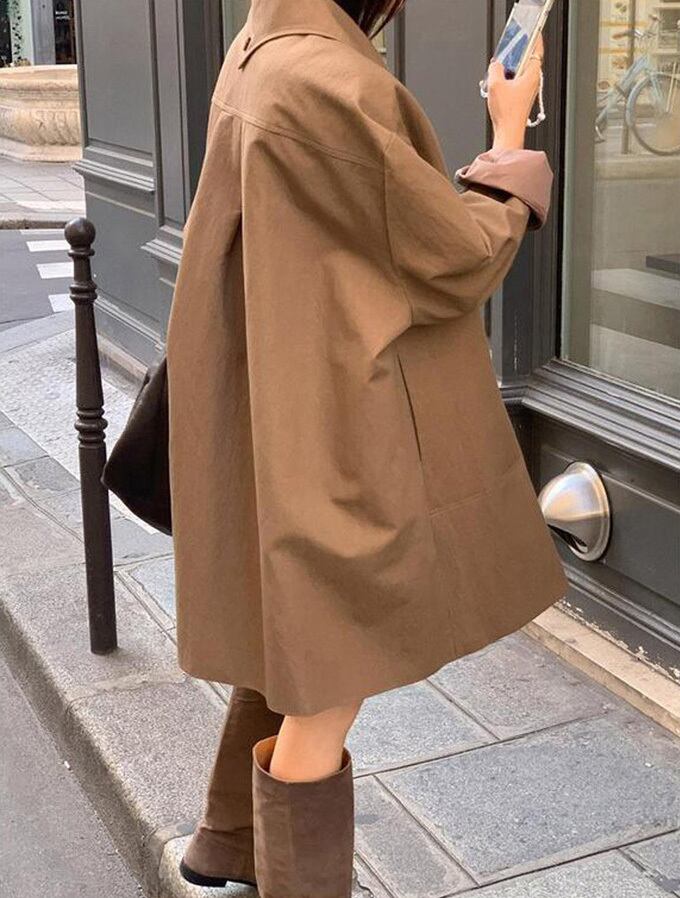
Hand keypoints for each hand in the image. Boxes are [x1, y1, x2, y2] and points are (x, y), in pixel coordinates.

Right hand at [487, 33, 543, 150]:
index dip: (534, 39)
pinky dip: (508, 80)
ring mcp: (528, 91)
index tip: (533, 33)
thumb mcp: (495, 84)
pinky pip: (516, 83)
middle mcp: (533, 82)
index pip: (537, 50)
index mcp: (531, 75)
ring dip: (511, 69)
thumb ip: (495, 69)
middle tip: (509, 50)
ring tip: (500, 71)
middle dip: (517, 55)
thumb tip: (496, 65)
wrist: (508, 133)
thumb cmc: (507, 114)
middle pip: (527, 61)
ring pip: (520, 72)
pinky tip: (499, 85)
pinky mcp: (522, 99)